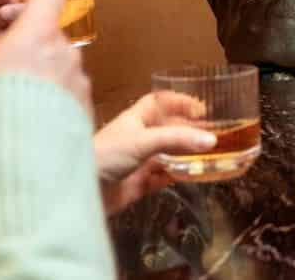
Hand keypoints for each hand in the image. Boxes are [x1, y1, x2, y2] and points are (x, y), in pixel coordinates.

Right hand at [0, 0, 89, 109]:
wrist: (16, 163)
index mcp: (37, 33)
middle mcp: (64, 51)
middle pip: (45, 36)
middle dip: (26, 47)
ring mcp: (77, 79)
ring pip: (54, 66)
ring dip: (35, 76)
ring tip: (6, 105)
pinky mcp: (84, 106)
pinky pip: (63, 93)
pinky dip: (46, 99)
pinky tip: (26, 120)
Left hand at [93, 91, 216, 213]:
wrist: (81, 192)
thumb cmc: (107, 154)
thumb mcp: (143, 141)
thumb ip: (177, 140)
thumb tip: (212, 140)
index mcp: (135, 119)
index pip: (159, 102)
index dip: (179, 102)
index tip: (201, 107)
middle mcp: (138, 138)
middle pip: (168, 129)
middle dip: (188, 130)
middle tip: (213, 133)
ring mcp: (138, 162)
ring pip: (168, 155)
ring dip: (186, 155)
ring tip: (210, 155)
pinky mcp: (139, 184)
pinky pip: (163, 178)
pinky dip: (178, 176)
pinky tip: (192, 175)